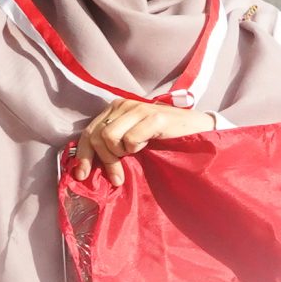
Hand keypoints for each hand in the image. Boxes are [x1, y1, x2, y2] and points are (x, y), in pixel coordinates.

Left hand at [71, 101, 216, 187]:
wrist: (197, 129)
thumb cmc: (165, 137)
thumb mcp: (133, 138)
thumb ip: (114, 144)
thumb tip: (91, 165)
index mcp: (115, 109)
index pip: (88, 131)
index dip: (83, 155)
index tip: (82, 175)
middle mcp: (123, 105)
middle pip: (96, 136)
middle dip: (104, 160)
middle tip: (118, 176)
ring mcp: (138, 109)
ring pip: (109, 137)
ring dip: (120, 154)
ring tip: (136, 154)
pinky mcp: (154, 117)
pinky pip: (130, 140)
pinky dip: (136, 148)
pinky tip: (148, 145)